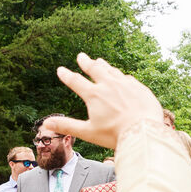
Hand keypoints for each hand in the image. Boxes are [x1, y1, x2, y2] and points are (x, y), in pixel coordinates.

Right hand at [46, 53, 161, 148]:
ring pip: (112, 71)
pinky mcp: (140, 88)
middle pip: (95, 69)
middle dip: (86, 62)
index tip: (61, 70)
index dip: (67, 75)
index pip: (76, 81)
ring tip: (99, 61)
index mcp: (94, 95)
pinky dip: (122, 76)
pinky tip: (122, 77)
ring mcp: (126, 84)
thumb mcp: (88, 132)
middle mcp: (109, 85)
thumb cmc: (115, 135)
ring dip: (104, 65)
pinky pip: (129, 79)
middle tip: (81, 56)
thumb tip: (45, 124)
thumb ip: (67, 126)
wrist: (144, 132)